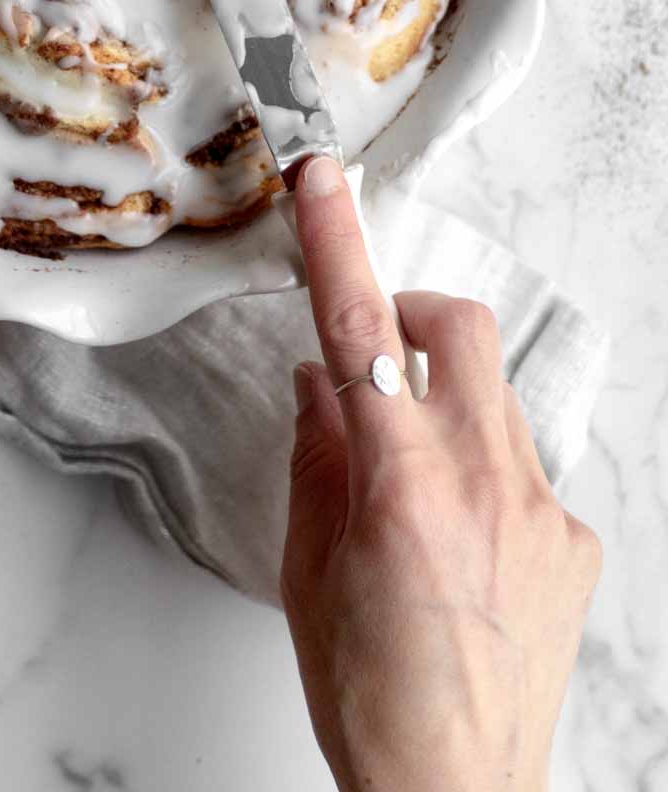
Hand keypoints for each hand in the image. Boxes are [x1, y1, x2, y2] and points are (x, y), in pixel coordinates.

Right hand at [282, 156, 600, 791]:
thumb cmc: (371, 701)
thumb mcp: (308, 573)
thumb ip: (316, 458)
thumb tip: (320, 382)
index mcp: (404, 489)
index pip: (359, 332)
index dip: (337, 243)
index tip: (323, 179)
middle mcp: (486, 483)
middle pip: (456, 327)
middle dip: (407, 311)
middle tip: (370, 355)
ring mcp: (542, 510)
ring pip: (492, 393)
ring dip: (441, 398)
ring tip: (408, 476)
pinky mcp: (573, 540)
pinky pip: (523, 464)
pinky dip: (480, 469)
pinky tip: (456, 539)